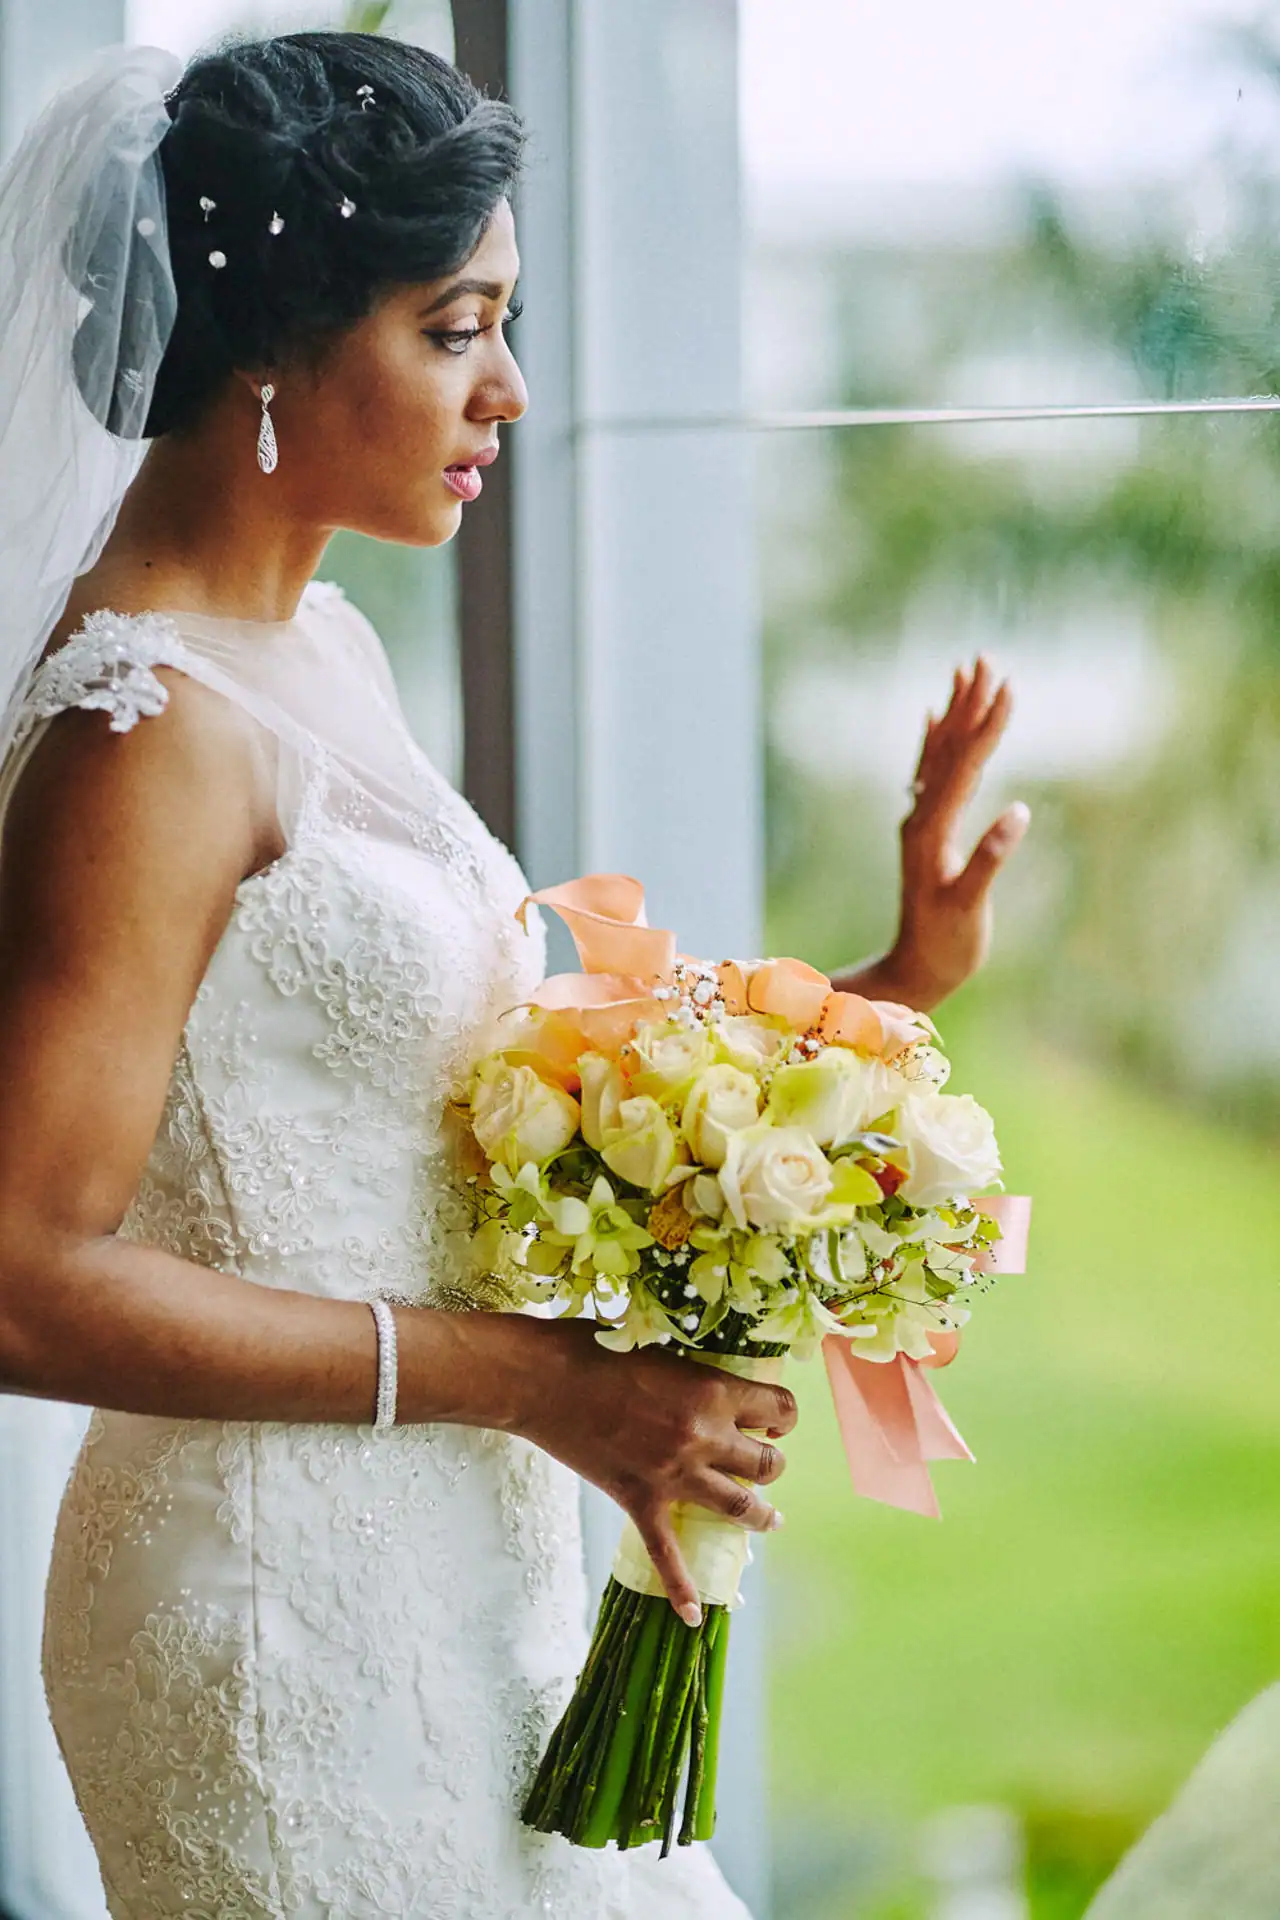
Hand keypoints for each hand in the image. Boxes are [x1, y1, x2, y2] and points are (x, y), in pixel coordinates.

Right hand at [517, 1319, 795, 1625]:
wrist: (544, 1382)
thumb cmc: (596, 1351)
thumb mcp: (662, 1348)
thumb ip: (693, 1373)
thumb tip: (713, 1384)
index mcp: (712, 1391)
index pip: (779, 1408)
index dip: (783, 1414)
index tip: (773, 1418)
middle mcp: (703, 1437)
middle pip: (767, 1464)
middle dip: (772, 1463)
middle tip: (764, 1461)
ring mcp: (674, 1475)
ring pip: (740, 1507)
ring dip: (761, 1515)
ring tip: (771, 1520)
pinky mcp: (641, 1502)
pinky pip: (668, 1555)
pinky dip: (683, 1589)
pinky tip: (695, 1616)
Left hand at [884, 656, 1028, 1009]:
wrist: (913, 970)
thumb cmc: (947, 946)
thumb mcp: (969, 907)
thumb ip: (989, 860)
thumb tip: (1018, 813)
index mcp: (932, 831)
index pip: (965, 766)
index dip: (987, 725)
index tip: (1007, 686)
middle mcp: (919, 819)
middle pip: (947, 749)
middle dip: (968, 703)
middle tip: (984, 657)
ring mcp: (918, 824)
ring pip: (937, 755)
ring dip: (953, 713)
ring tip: (963, 672)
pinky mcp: (923, 832)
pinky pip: (928, 774)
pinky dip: (933, 743)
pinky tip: (932, 720)